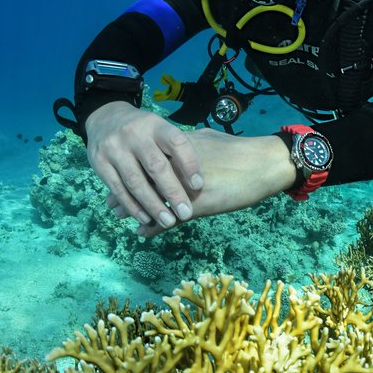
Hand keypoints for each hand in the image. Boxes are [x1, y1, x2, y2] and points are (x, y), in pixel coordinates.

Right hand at [84, 102, 202, 231]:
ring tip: (168, 222)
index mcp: (155, 125)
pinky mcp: (99, 164)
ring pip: (135, 182)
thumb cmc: (144, 131)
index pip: (176, 142)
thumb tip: (198, 183)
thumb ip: (175, 150)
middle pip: (156, 166)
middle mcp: (134, 135)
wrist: (105, 118)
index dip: (189, 164)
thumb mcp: (160, 130)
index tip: (199, 185)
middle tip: (185, 213)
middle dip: (173, 192)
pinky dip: (133, 206)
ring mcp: (114, 149)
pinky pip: (118, 189)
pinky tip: (145, 218)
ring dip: (153, 205)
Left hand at [132, 128, 297, 237]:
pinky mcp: (196, 205)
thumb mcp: (210, 141)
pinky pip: (167, 218)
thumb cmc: (241, 151)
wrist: (263, 164)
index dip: (130, 171)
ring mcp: (184, 187)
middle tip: (110, 202)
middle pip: (141, 180)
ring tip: (118, 215)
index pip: (145, 161)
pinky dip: (153, 226)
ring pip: (150, 200)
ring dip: (133, 209)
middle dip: (124, 191)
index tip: (118, 177)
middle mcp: (176, 167)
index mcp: (178, 149)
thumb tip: (183, 140)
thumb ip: (190, 144)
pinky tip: (142, 232)